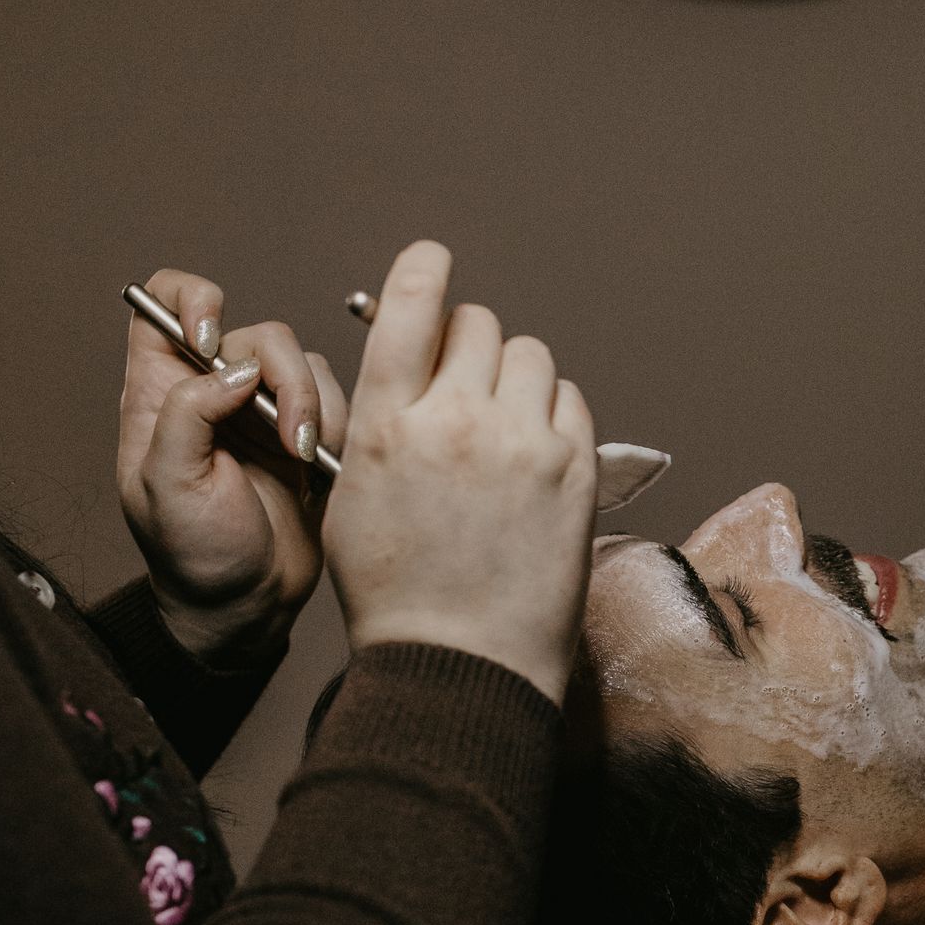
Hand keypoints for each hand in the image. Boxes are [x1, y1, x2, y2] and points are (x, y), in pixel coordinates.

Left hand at [117, 271, 347, 667]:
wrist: (247, 608)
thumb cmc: (192, 556)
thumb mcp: (168, 486)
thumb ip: (189, 415)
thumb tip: (236, 367)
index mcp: (160, 392)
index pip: (163, 300)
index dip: (192, 298)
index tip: (213, 340)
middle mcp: (211, 390)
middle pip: (254, 331)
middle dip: (281, 377)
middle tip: (291, 439)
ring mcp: (260, 410)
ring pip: (301, 363)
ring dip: (314, 408)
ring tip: (307, 463)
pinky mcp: (303, 432)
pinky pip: (334, 398)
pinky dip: (337, 426)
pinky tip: (322, 470)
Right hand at [326, 239, 597, 702]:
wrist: (460, 663)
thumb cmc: (397, 594)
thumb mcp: (350, 500)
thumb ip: (377, 425)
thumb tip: (407, 378)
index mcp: (386, 425)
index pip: (411, 307)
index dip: (424, 271)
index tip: (433, 261)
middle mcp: (454, 420)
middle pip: (479, 325)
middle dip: (471, 345)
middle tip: (466, 385)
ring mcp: (521, 443)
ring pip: (531, 355)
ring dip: (515, 376)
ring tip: (503, 426)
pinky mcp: (573, 469)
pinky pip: (570, 400)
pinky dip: (553, 414)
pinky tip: (535, 454)